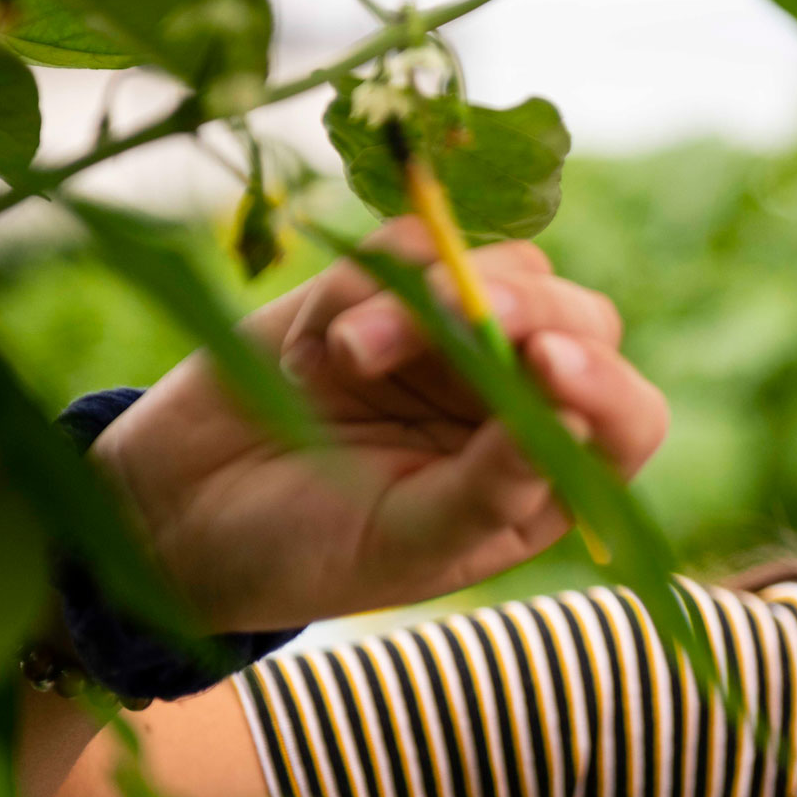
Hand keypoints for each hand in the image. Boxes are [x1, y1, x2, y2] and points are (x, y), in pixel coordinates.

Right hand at [90, 217, 668, 630]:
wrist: (171, 513)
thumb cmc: (298, 553)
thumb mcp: (400, 543)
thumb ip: (488, 488)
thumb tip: (568, 419)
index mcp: (539, 485)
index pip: (624, 420)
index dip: (604, 383)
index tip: (547, 362)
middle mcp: (514, 406)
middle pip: (581, 319)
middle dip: (528, 312)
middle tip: (460, 319)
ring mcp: (455, 343)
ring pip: (508, 268)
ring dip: (436, 296)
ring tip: (349, 353)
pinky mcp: (385, 293)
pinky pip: (420, 243)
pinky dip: (380, 272)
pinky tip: (324, 339)